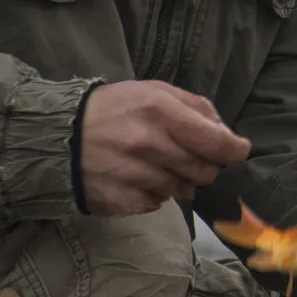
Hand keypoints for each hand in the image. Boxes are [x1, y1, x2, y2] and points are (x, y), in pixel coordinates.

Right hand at [80, 80, 250, 216]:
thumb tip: (228, 135)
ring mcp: (134, 176)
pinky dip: (155, 194)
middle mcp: (148, 144)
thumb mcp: (154, 92)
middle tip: (186, 155)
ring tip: (154, 164)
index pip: (216, 142)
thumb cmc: (115, 109)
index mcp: (160, 111)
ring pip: (184, 191)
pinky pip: (158, 204)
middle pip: (205, 171)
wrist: (58, 136)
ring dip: (178, 180)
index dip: (234, 150)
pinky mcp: (122, 201)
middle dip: (204, 165)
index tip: (237, 150)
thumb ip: (196, 108)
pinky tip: (136, 178)